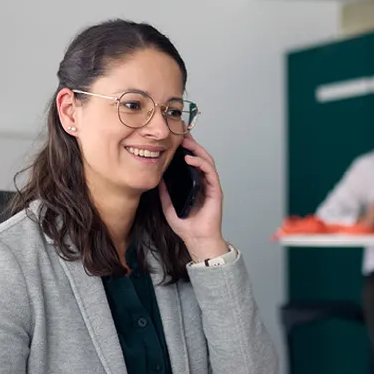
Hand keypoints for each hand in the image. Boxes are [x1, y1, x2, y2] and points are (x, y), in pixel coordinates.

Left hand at [159, 134, 227, 260]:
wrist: (197, 239)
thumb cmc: (187, 226)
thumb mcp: (168, 206)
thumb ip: (164, 192)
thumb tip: (158, 178)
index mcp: (194, 184)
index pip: (191, 162)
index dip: (185, 149)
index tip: (175, 139)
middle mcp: (204, 183)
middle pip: (200, 157)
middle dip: (191, 144)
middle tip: (181, 134)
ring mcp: (210, 186)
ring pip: (206, 161)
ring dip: (196, 150)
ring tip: (185, 142)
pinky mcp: (215, 190)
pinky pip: (210, 172)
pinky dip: (201, 163)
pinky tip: (190, 159)